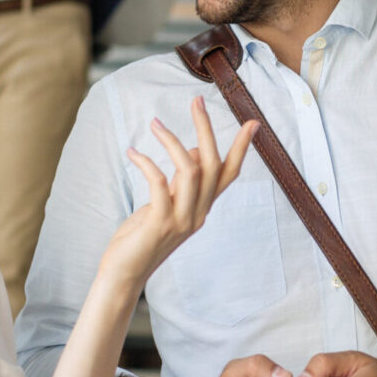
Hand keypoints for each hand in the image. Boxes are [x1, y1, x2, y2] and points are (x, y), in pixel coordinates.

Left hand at [97, 96, 256, 287]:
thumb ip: (183, 184)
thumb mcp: (167, 206)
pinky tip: (132, 153)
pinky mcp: (160, 223)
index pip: (229, 174)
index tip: (252, 122)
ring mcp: (182, 220)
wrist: (124, 275)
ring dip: (172, 141)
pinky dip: (147, 162)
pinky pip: (160, 183)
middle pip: (213, 165)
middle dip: (206, 129)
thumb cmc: (142, 239)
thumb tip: (198, 152)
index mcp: (202, 209)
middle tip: (196, 101)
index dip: (241, 148)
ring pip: (191, 170)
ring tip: (154, 124)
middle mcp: (198, 214)